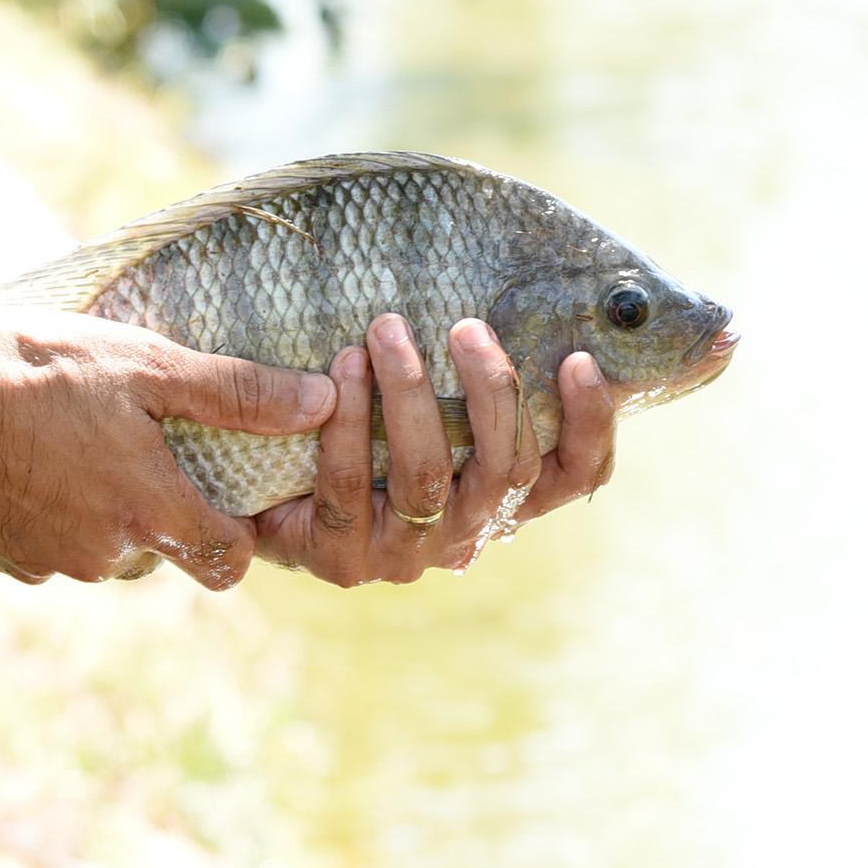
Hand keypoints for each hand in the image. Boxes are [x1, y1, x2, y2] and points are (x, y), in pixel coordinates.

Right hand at [0, 308, 335, 587]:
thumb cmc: (29, 367)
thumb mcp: (145, 365)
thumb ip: (238, 393)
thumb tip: (322, 402)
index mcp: (148, 514)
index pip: (229, 561)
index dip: (243, 531)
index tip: (239, 489)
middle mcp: (100, 556)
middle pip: (166, 550)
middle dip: (171, 508)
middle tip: (157, 445)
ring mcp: (41, 563)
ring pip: (105, 548)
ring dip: (109, 507)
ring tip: (93, 441)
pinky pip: (49, 544)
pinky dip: (56, 510)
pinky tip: (42, 455)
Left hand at [253, 314, 616, 586]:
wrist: (277, 506)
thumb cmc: (373, 440)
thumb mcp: (437, 413)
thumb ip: (475, 386)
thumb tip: (527, 307)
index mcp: (505, 498)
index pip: (575, 475)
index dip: (589, 424)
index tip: (580, 360)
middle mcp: (468, 532)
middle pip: (508, 469)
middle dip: (492, 390)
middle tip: (467, 326)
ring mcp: (407, 554)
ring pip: (427, 474)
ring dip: (410, 393)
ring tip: (387, 328)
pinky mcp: (343, 560)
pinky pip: (350, 484)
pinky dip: (347, 420)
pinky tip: (343, 367)